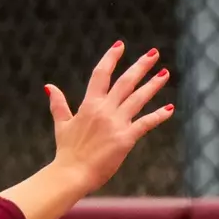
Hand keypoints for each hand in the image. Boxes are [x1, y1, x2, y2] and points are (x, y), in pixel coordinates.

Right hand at [44, 43, 172, 195]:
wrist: (71, 173)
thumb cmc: (66, 151)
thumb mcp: (62, 124)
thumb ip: (58, 104)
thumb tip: (49, 86)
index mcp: (89, 105)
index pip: (100, 74)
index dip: (111, 58)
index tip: (120, 45)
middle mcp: (104, 110)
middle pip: (125, 82)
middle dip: (141, 66)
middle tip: (154, 53)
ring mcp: (116, 123)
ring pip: (138, 98)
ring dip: (153, 85)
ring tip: (164, 74)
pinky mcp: (126, 138)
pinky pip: (146, 123)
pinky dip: (158, 116)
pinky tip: (169, 109)